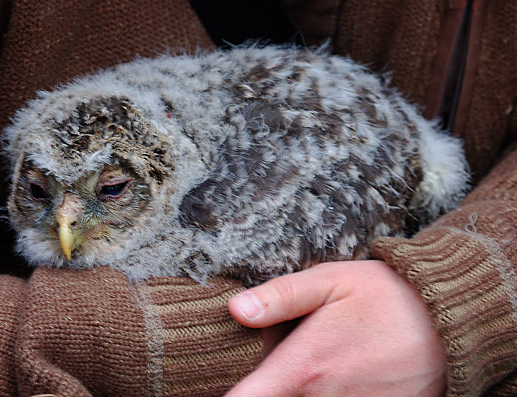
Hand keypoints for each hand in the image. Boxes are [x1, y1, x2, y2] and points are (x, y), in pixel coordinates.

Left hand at [226, 260, 446, 395]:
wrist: (447, 321)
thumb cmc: (383, 295)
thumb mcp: (328, 282)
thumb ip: (279, 298)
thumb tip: (235, 310)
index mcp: (305, 367)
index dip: (230, 396)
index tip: (220, 383)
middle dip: (266, 387)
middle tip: (276, 358)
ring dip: (298, 390)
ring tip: (320, 359)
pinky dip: (325, 394)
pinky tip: (338, 371)